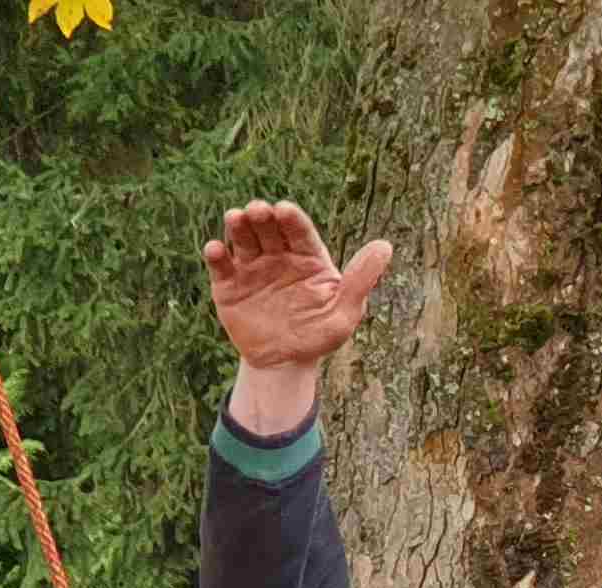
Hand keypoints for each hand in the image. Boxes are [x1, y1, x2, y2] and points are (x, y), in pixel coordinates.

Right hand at [203, 198, 392, 398]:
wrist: (284, 363)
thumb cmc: (319, 336)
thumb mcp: (344, 312)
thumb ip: (361, 280)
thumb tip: (385, 246)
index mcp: (307, 257)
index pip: (299, 231)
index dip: (291, 219)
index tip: (284, 210)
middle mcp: (277, 255)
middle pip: (268, 228)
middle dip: (262, 216)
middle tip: (258, 211)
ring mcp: (251, 267)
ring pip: (243, 239)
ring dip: (238, 226)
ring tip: (236, 217)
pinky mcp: (228, 284)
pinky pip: (220, 265)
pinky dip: (216, 255)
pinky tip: (216, 250)